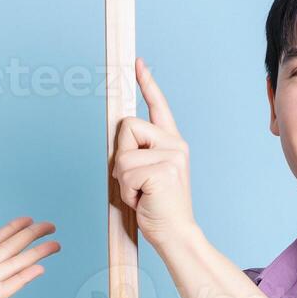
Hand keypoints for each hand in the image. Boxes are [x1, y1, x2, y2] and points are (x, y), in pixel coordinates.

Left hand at [112, 58, 196, 246]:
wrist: (175, 235)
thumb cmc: (156, 208)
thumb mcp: (144, 174)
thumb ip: (137, 151)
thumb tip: (121, 132)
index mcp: (172, 143)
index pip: (158, 107)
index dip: (147, 83)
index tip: (137, 63)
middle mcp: (176, 144)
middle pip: (127, 126)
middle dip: (121, 156)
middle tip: (137, 183)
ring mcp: (172, 155)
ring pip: (122, 152)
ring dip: (122, 179)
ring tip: (140, 194)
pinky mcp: (164, 170)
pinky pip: (125, 171)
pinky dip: (126, 191)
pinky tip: (143, 200)